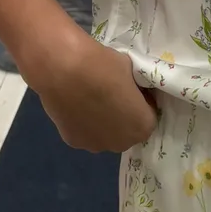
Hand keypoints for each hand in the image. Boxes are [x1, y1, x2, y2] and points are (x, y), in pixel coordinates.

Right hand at [34, 34, 158, 153]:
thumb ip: (137, 86)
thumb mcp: (131, 69)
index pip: (149, 116)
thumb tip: (132, 88)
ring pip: (105, 134)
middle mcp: (121, 143)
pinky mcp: (73, 142)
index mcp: (142, 126)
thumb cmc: (103, 66)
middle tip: (111, 94)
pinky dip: (83, 122)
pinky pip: (85, 132)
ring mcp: (95, 146)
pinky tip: (76, 105)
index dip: (142, 102)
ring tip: (90, 99)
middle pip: (127, 130)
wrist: (62, 69)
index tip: (132, 89)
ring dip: (103, 122)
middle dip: (123, 115)